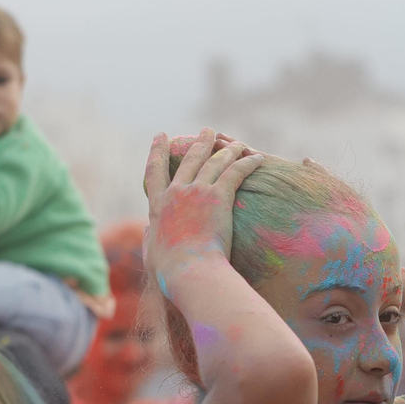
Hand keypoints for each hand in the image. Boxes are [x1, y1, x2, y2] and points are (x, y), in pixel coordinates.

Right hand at [141, 130, 265, 293]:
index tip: (161, 136)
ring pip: (213, 162)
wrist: (189, 271)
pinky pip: (234, 172)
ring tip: (235, 141)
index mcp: (157, 206)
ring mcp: (196, 192)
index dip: (157, 151)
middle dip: (199, 143)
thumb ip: (150, 239)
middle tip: (207, 131)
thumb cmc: (171, 273)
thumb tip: (148, 232)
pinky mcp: (218, 197)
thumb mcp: (152, 254)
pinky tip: (256, 157)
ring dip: (226, 149)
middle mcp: (175, 193)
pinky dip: (246, 162)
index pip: (154, 172)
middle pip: (189, 159)